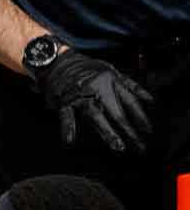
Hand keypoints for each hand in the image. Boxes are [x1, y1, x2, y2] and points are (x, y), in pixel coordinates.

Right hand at [36, 50, 154, 152]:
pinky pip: (66, 117)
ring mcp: (81, 97)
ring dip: (107, 132)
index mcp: (112, 81)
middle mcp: (98, 89)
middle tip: (138, 146)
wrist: (60, 62)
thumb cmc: (87, 69)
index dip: (140, 116)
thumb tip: (150, 99)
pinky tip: (70, 141)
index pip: (130, 101)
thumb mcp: (113, 71)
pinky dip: (68, 128)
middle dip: (128, 130)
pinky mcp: (64, 103)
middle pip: (116, 112)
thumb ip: (131, 86)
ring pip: (96, 116)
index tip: (148, 130)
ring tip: (117, 146)